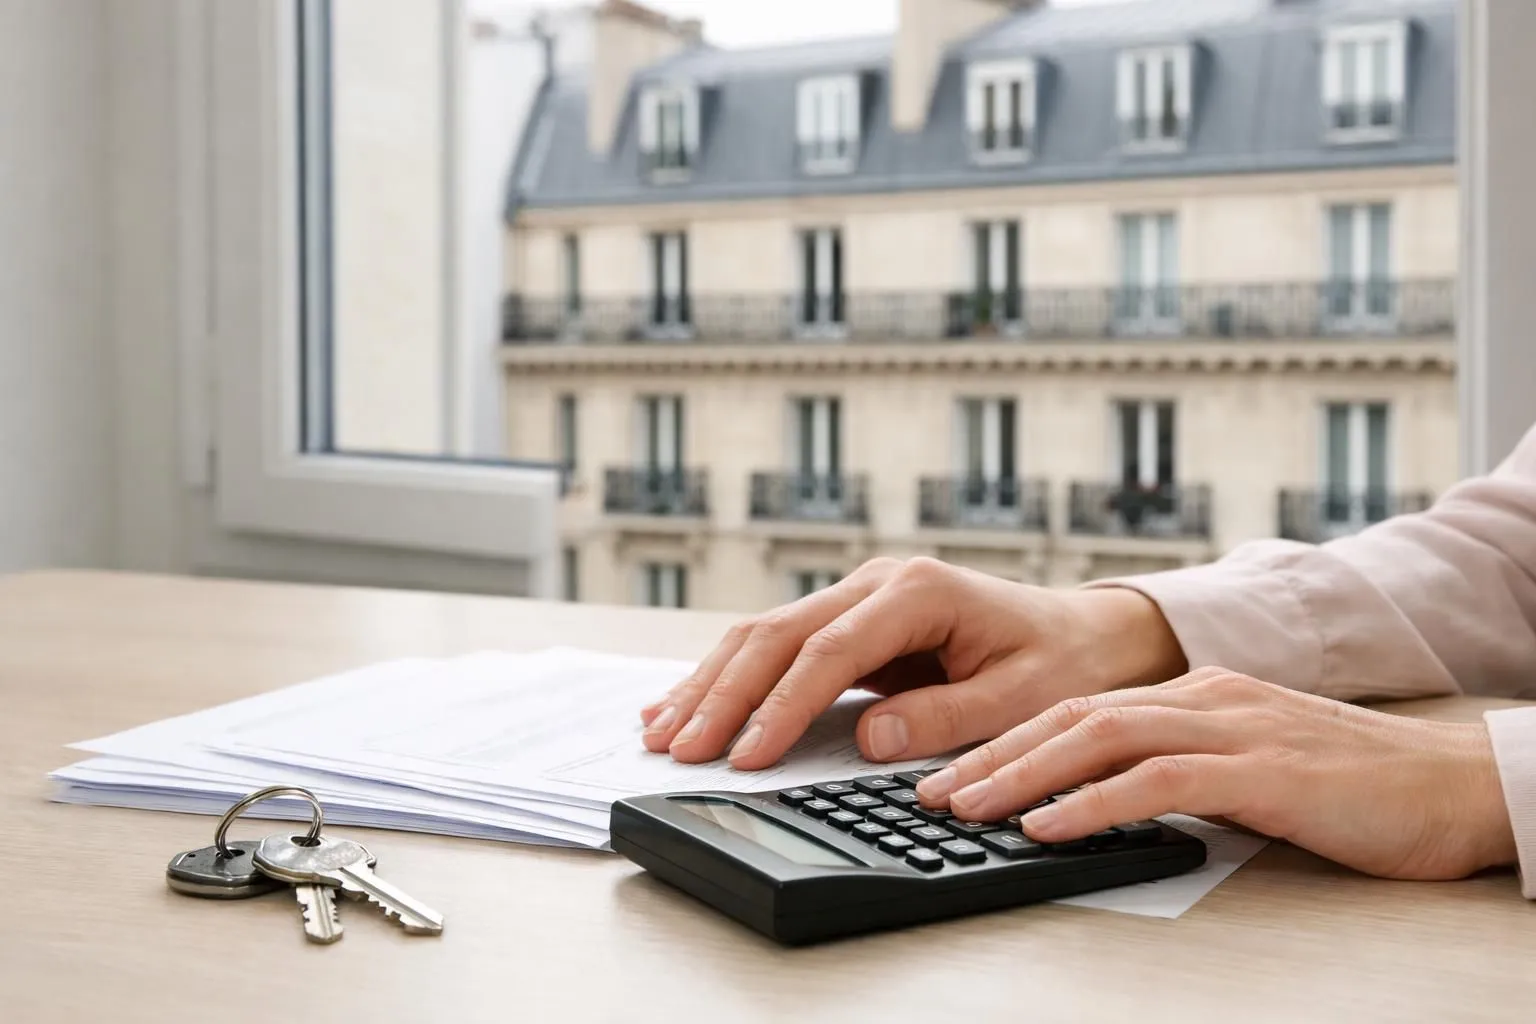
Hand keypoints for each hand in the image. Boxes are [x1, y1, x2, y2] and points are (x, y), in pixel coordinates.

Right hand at [638, 557, 1187, 769]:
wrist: (1079, 632)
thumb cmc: (1056, 663)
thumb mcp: (1020, 698)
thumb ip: (947, 718)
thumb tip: (870, 739)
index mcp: (918, 591)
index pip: (829, 651)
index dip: (782, 706)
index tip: (748, 757)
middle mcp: (876, 582)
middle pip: (777, 635)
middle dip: (723, 695)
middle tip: (681, 750)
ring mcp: (856, 595)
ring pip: (762, 634)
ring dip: (711, 683)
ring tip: (663, 733)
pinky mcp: (847, 619)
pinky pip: (775, 645)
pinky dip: (727, 675)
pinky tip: (687, 702)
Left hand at [917, 668, 1519, 881]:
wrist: (1457, 783)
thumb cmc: (1353, 784)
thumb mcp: (1248, 765)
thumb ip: (1181, 769)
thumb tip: (1103, 801)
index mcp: (1194, 692)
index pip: (1077, 709)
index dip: (1008, 742)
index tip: (952, 775)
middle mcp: (1202, 696)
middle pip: (1070, 715)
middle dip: (993, 756)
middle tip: (932, 795)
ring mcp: (1233, 724)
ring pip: (1099, 738)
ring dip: (1023, 775)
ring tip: (967, 809)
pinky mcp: (1263, 767)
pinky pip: (1159, 782)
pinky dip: (1095, 802)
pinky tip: (1050, 827)